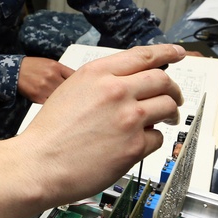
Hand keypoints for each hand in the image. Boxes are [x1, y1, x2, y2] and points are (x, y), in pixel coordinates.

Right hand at [18, 57, 74, 103]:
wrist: (16, 71)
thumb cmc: (33, 67)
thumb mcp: (50, 63)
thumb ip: (63, 71)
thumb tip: (76, 80)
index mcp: (56, 67)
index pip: (74, 76)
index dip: (79, 83)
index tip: (82, 87)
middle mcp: (51, 76)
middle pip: (69, 88)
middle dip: (71, 92)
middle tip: (75, 96)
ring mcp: (44, 87)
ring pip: (61, 97)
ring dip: (62, 99)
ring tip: (62, 100)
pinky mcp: (38, 97)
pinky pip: (51, 103)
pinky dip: (53, 103)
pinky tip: (53, 102)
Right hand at [19, 45, 186, 200]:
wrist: (39, 164)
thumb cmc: (49, 133)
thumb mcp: (71, 90)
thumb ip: (101, 83)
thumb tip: (131, 85)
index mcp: (97, 74)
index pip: (143, 56)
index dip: (167, 53)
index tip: (178, 53)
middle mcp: (116, 91)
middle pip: (163, 80)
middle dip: (173, 89)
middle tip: (173, 97)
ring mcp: (128, 118)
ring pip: (167, 107)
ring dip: (169, 114)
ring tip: (164, 121)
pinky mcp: (134, 146)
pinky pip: (158, 138)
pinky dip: (152, 141)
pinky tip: (137, 144)